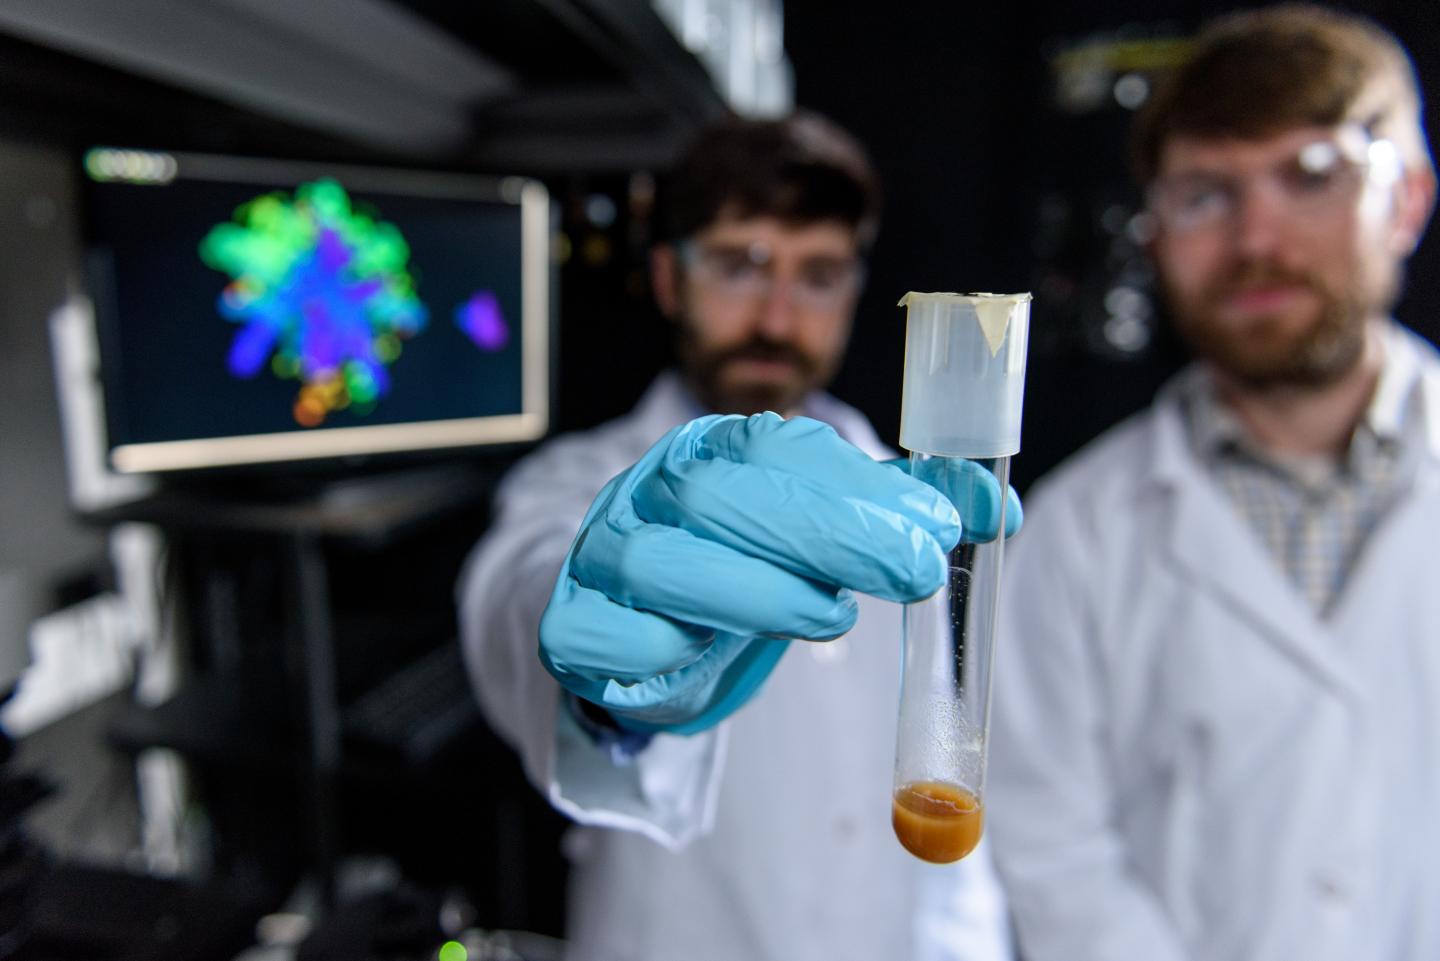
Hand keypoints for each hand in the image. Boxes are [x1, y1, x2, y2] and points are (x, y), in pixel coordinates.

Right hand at [539, 413, 1013, 735]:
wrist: (636, 621)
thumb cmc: (739, 566)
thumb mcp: (821, 532)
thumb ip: (900, 515)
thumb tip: (1000, 508)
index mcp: (712, 451)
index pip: (780, 451)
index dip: (860, 488)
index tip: (938, 525)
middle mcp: (650, 491)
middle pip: (723, 497)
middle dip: (827, 532)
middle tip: (915, 570)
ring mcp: (604, 555)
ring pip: (664, 563)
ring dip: (757, 591)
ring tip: (831, 618)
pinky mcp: (575, 626)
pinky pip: (611, 635)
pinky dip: (665, 646)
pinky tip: (709, 654)